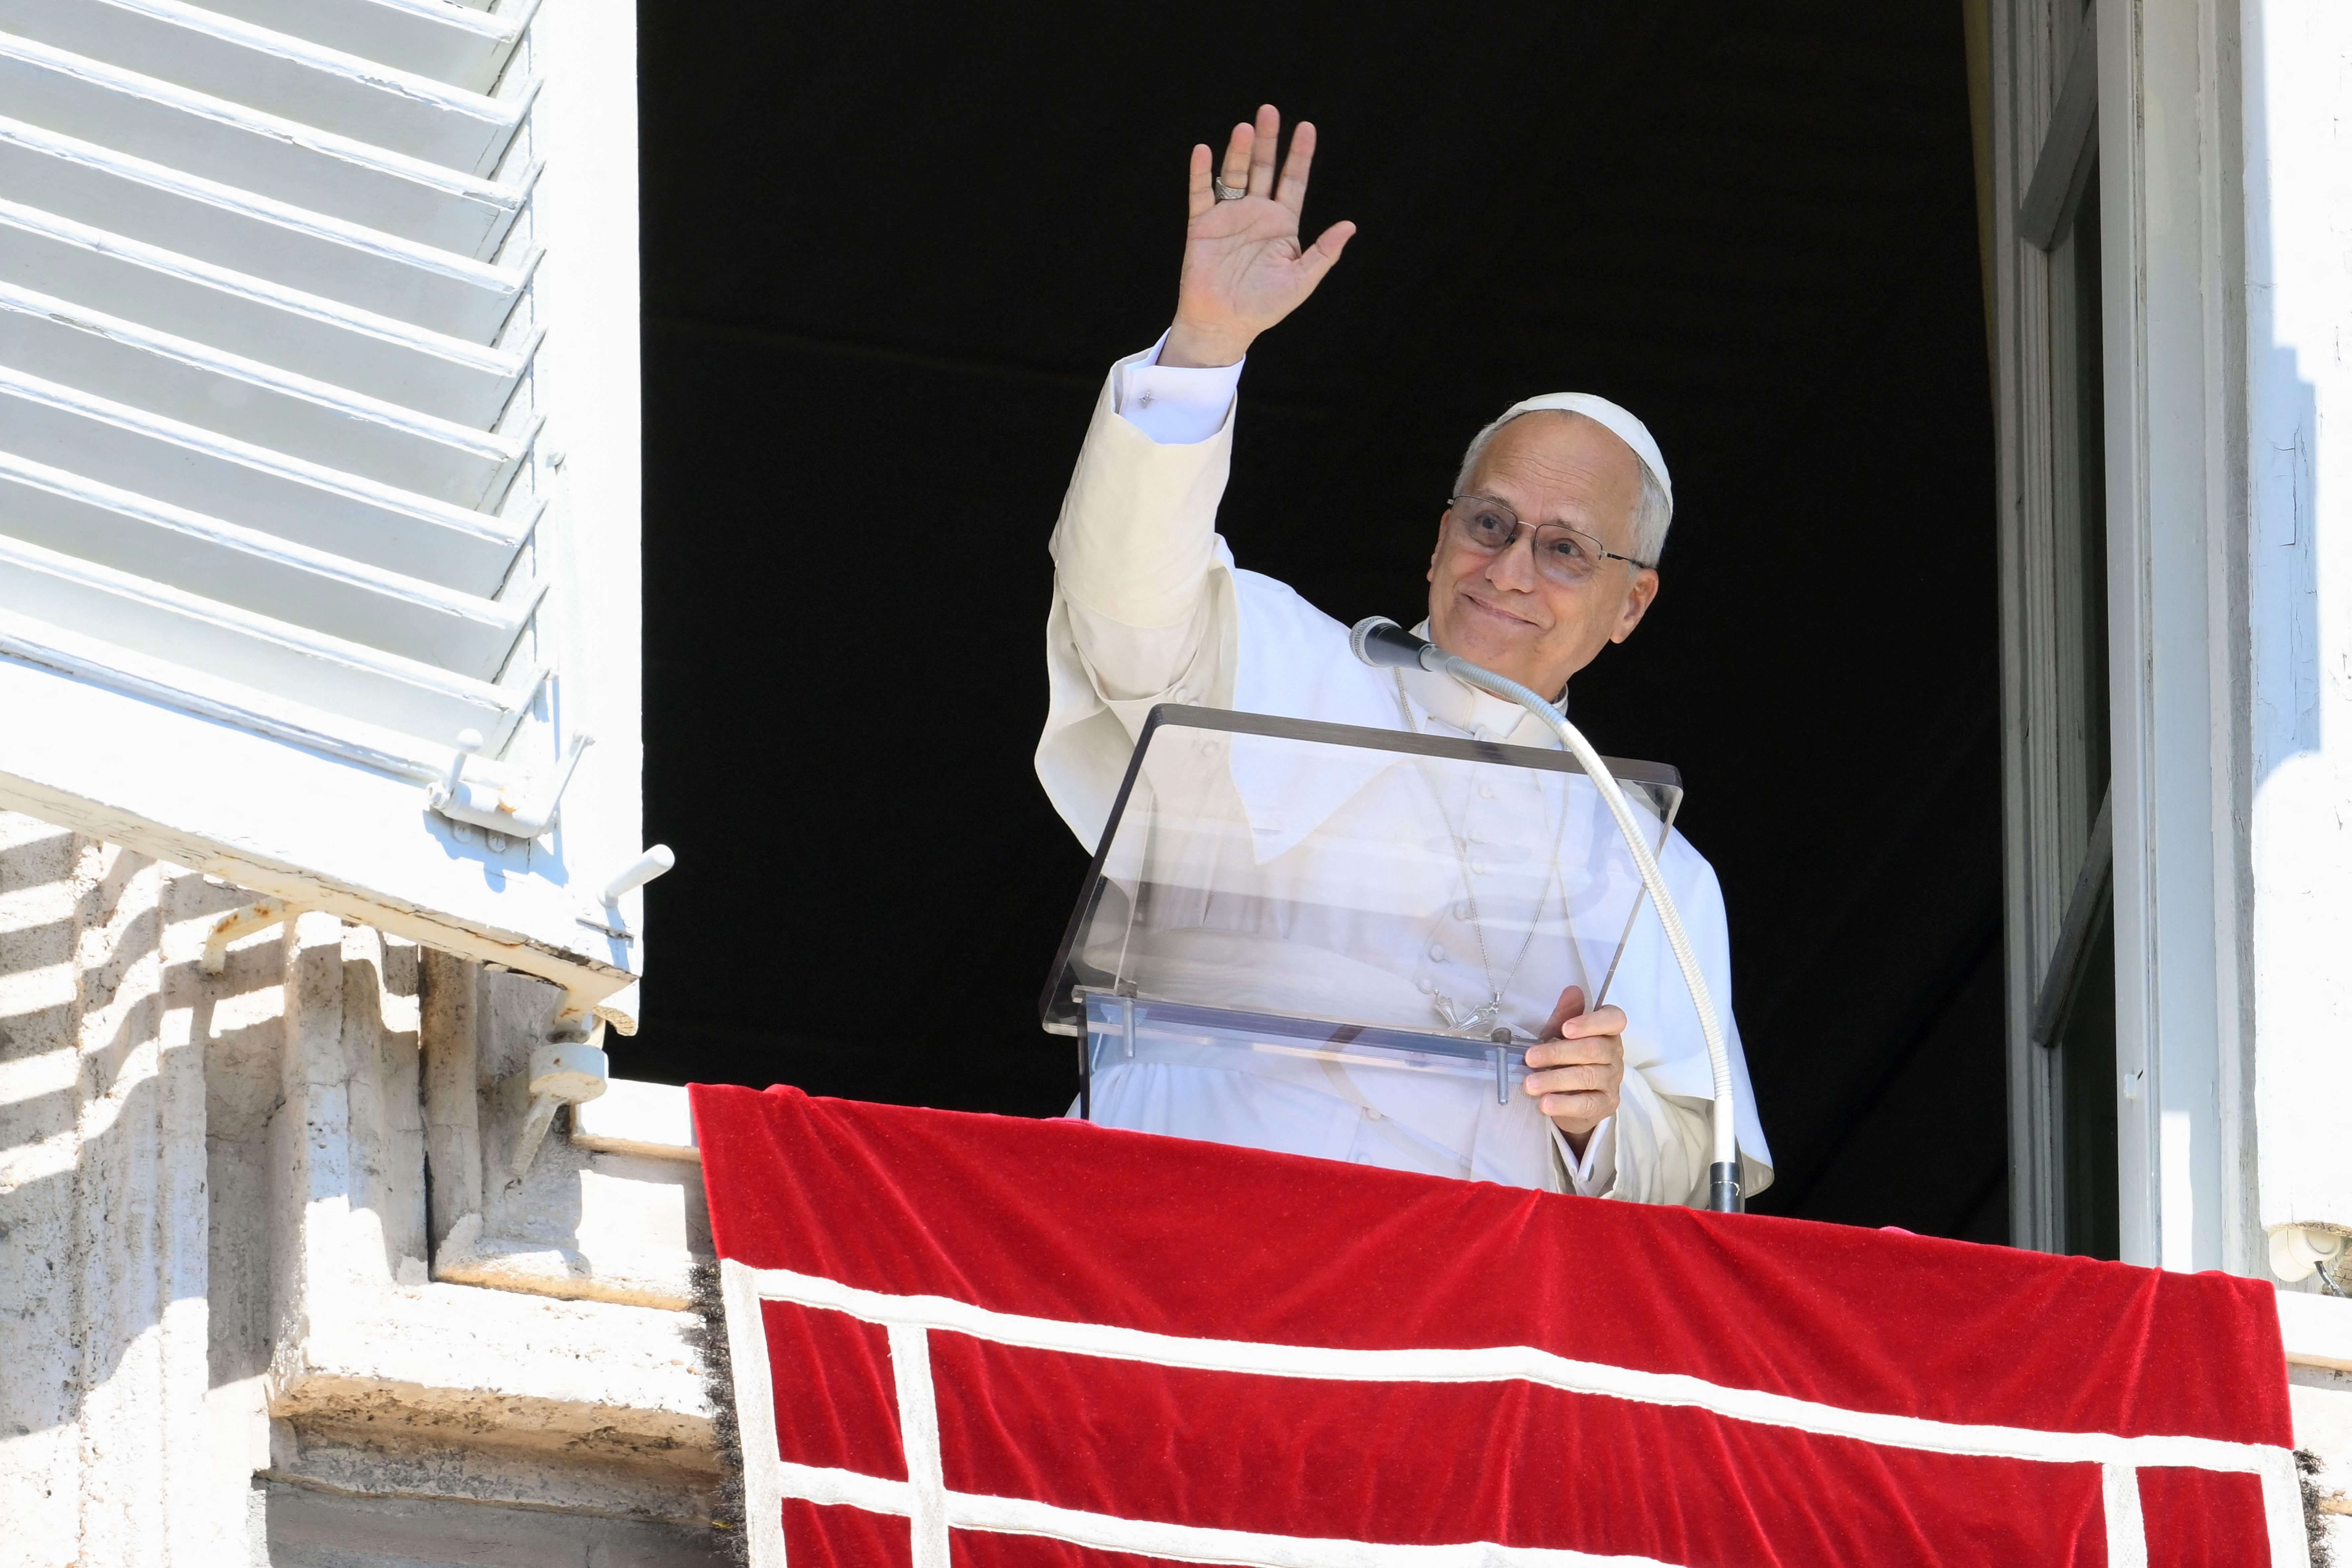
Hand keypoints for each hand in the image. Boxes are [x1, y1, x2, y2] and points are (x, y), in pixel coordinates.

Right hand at [1163, 104, 1355, 367]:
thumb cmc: (1264, 307)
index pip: (1293, 180)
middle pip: (1264, 168)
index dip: (1300, 155)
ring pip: (1235, 175)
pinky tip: (1204, 151)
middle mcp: (1256, 214)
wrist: (1224, 324)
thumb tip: (1350, 225)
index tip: (1307, 127)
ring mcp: (1228, 216)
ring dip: (1240, 152)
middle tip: (1270, 111)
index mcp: (1282, 224)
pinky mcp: (1202, 225)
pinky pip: (1201, 193)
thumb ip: (1324, 252)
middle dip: (1268, 141)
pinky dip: (1201, 173)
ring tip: (1245, 128)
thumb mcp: (1301, 281)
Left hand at [1521, 986, 1625, 1153]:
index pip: (1614, 1019)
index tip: (1566, 1028)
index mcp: (1607, 1031)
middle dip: (1558, 1053)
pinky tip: (1545, 1103)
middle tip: (1530, 1058)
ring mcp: (1612, 1081)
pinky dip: (1564, 1104)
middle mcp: (1614, 1054)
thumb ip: (1565, 1014)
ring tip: (1529, 1084)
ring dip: (1555, 1079)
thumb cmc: (1566, 1059)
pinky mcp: (1606, 1105)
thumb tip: (1572, 990)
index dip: (1591, 1022)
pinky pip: (1587, 1103)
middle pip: (1593, 1049)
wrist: (1570, 1099)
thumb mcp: (1560, 1035)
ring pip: (1588, 1077)